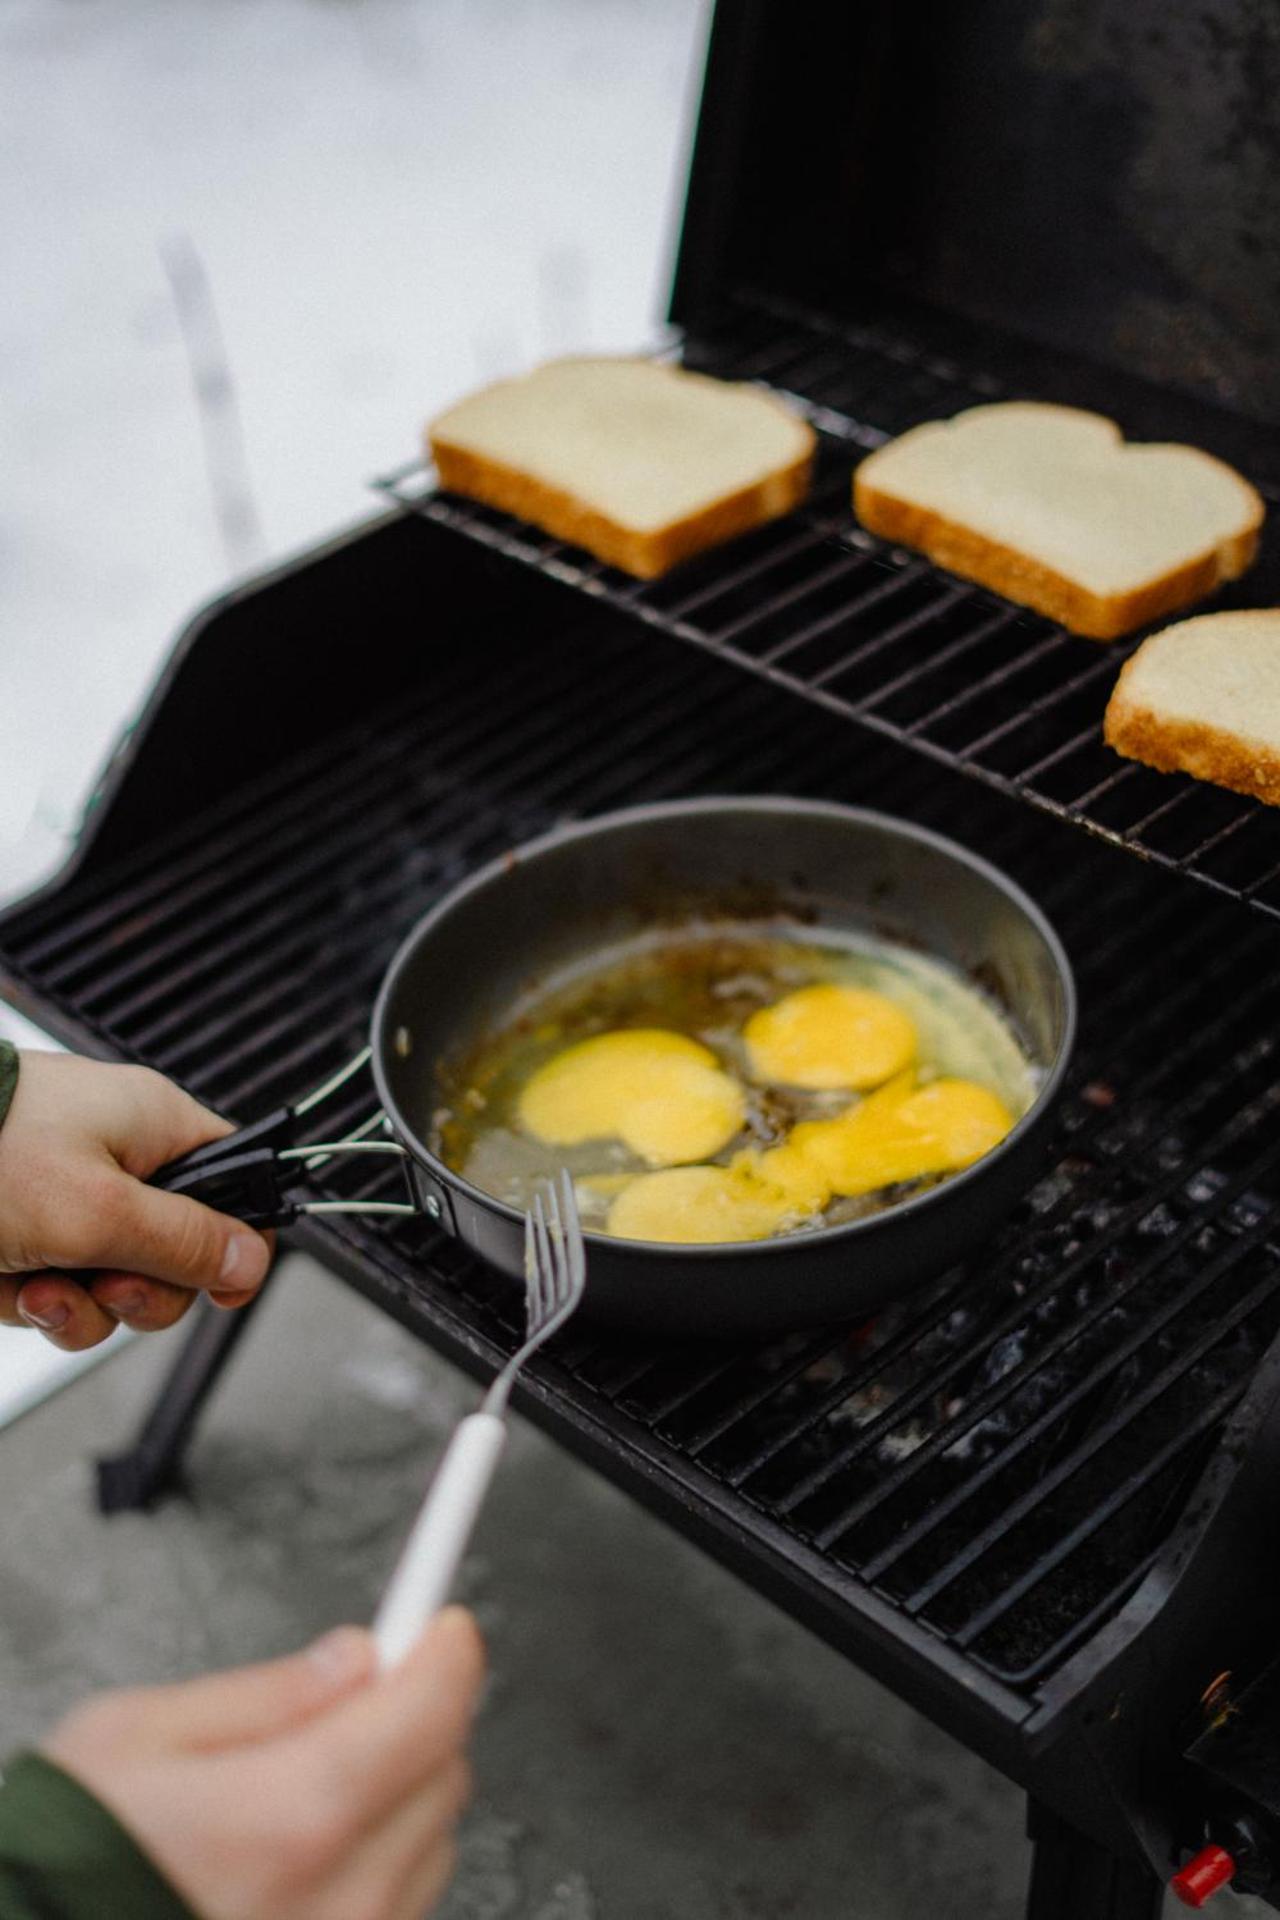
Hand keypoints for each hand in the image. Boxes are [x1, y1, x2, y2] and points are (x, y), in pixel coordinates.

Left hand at [0, 1050, 271, 1349]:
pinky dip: (34, 1303)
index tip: (224, 1287)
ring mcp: (65, 1201)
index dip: (234, 1241)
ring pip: (112, 1283)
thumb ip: (183, 1241)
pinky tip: (10, 1287)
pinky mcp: (23, 1235)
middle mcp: (116, 1161)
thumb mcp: (99, 1210)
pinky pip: (57, 1290)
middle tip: (110, 1282)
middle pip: (175, 1253)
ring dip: (79, 1304)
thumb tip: (251, 1258)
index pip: (232, 1183)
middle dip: (140, 1289)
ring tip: (40, 1286)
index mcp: (153, 1127)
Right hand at [44, 1610, 482, 1919]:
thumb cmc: (63, 1861)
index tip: (442, 1627)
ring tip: (302, 1797)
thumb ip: (265, 1692)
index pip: (429, 1712)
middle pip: (443, 1774)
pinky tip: (302, 1860)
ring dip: (396, 1801)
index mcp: (292, 1819)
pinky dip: (374, 1869)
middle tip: (348, 1706)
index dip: (443, 1652)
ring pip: (430, 1845)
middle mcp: (341, 1902)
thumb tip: (355, 1658)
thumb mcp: (137, 1734)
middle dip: (409, 1722)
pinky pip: (400, 1909)